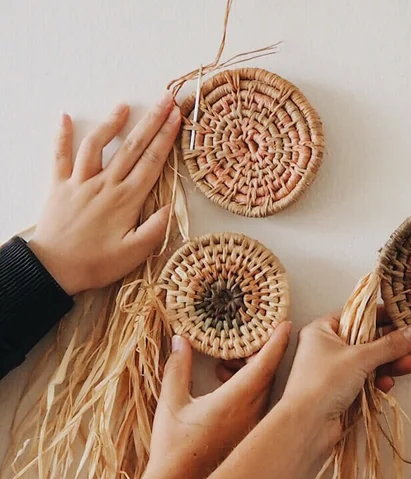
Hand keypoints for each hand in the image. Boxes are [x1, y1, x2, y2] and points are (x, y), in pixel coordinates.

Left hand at [30, 92, 181, 294]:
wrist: (54, 268)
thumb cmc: (98, 264)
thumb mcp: (135, 253)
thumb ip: (155, 228)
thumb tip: (171, 206)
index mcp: (127, 199)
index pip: (152, 162)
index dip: (166, 138)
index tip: (177, 117)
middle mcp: (105, 184)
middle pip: (132, 147)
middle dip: (151, 122)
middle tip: (165, 100)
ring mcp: (80, 182)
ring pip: (97, 146)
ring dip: (112, 123)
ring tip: (124, 105)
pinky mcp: (59, 186)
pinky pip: (60, 156)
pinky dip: (62, 136)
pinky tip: (66, 117)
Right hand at [145, 323, 291, 478]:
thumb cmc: (174, 448)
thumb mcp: (172, 403)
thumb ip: (177, 368)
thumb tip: (181, 341)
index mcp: (238, 398)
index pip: (267, 362)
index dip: (277, 341)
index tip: (286, 324)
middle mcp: (254, 411)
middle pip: (270, 373)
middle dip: (262, 353)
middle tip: (249, 339)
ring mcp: (257, 425)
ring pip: (265, 389)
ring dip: (253, 372)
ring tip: (228, 364)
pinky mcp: (254, 436)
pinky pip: (261, 404)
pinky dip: (250, 389)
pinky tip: (226, 386)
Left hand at [281, 310, 410, 446]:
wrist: (307, 425)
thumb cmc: (321, 384)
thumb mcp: (360, 357)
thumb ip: (390, 344)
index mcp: (322, 331)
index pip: (356, 315)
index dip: (381, 316)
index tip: (403, 317)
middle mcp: (326, 349)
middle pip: (366, 339)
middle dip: (391, 344)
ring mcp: (334, 371)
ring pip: (369, 361)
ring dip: (390, 363)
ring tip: (410, 363)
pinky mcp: (342, 391)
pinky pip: (366, 380)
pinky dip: (379, 380)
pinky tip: (388, 383)